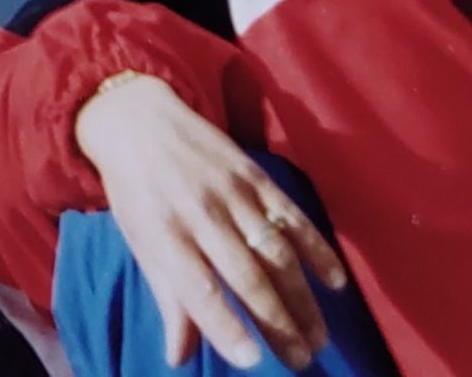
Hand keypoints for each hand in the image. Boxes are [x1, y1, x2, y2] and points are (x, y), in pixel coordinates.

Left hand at [75, 74, 348, 370]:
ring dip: (302, 297)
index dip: (224, 325)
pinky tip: (335, 281)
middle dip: (277, 323)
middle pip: (247, 275)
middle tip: (300, 361)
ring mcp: (232, 192)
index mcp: (163, 234)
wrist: (139, 119)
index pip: (197, 288)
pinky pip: (292, 215)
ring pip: (276, 251)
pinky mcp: (255, 174)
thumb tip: (179, 358)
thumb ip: (168, 299)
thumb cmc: (136, 192)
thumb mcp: (141, 243)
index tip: (250, 361)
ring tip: (318, 337)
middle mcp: (200, 213)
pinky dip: (316, 248)